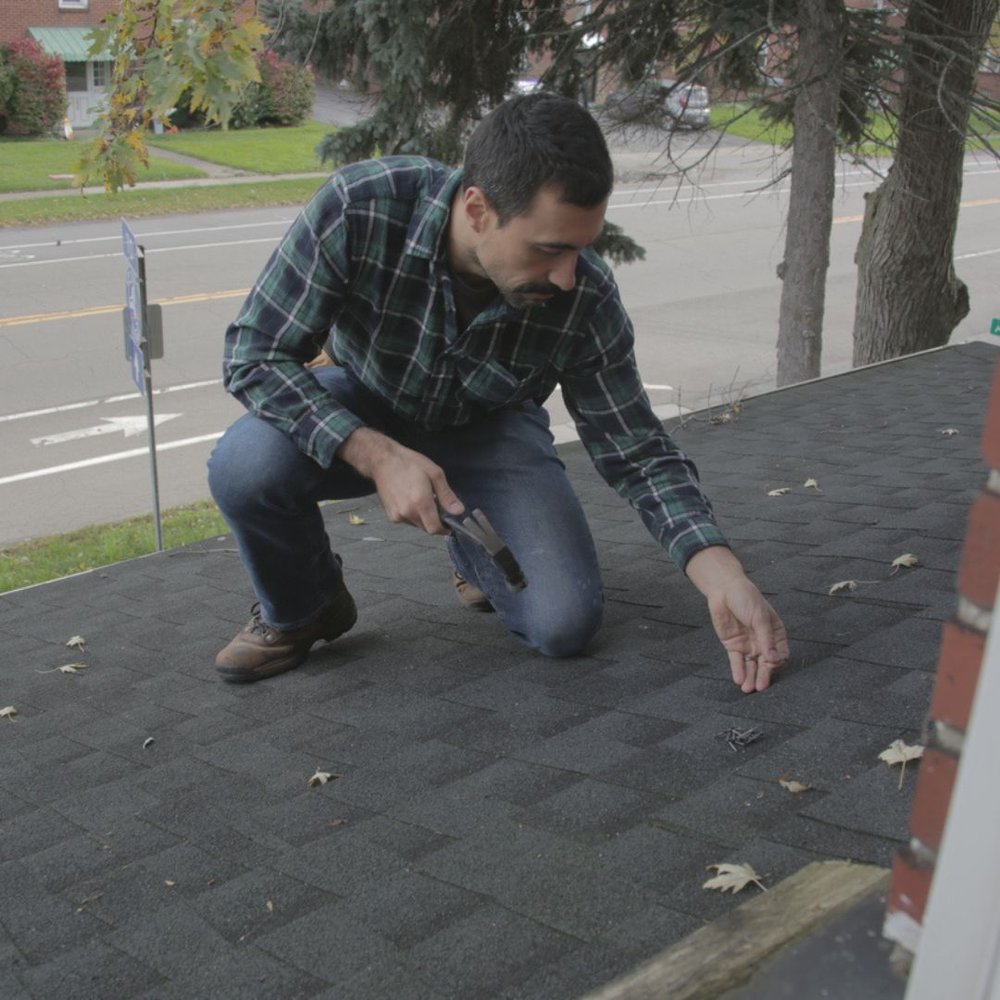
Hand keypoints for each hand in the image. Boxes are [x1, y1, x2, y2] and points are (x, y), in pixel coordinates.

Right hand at [337, 427, 463, 534]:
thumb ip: (447, 496)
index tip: (450, 524)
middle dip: (435, 520)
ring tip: (422, 498)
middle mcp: (407, 512)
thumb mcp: (435, 474)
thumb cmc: (409, 463)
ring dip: (424, 517)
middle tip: (436, 504)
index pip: (434, 529)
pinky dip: (414, 515)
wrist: (383, 461)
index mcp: (420, 502)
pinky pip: (408, 521)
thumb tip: (458, 511)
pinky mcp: (391, 515)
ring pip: (418, 525)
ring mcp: (397, 515)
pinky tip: (411, 500)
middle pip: (427, 528)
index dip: (444, 529)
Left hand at [686, 546, 788, 692]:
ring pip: (751, 665)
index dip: (777, 660)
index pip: (781, 652)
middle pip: (765, 663)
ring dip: (750, 677)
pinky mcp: (733, 646)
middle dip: (763, 675)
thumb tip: (774, 659)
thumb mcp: (759, 617)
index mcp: (776, 633)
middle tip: (760, 687)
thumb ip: (766, 639)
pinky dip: (738, 670)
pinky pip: (737, 661)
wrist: (724, 590)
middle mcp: (763, 642)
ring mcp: (748, 645)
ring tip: (749, 689)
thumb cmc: (747, 599)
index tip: (773, 664)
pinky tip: (739, 680)